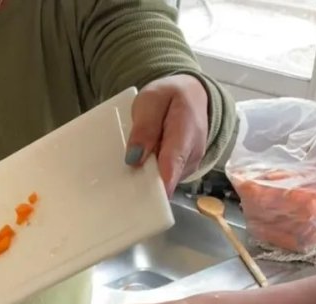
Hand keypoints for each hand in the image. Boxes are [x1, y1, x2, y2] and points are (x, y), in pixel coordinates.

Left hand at [125, 74, 209, 195]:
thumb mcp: (151, 100)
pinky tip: (143, 162)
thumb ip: (144, 127)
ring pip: (161, 182)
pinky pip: (161, 180)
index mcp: (186, 129)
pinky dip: (148, 175)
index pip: (172, 163)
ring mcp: (188, 166)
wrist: (191, 98)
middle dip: (143, 181)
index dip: (155, 183)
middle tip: (123, 173)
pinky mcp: (182, 173)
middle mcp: (192, 153)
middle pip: (165, 180)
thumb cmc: (169, 98)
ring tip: (135, 158)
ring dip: (144, 176)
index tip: (139, 194)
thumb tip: (134, 159)